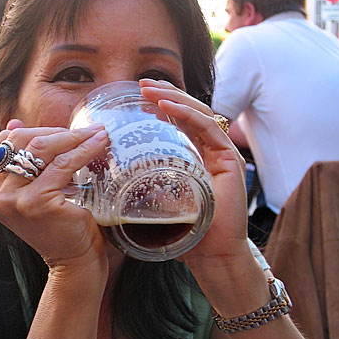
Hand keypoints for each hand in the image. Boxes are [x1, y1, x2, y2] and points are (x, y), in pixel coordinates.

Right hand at [0, 119, 109, 276]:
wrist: (73, 260)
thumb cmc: (59, 225)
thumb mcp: (34, 191)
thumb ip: (23, 163)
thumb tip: (14, 122)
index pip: (6, 143)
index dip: (36, 131)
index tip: (64, 132)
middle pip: (22, 141)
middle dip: (58, 131)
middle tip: (87, 129)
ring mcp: (13, 199)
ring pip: (42, 148)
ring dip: (74, 136)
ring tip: (98, 132)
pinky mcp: (37, 202)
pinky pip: (63, 164)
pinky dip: (84, 150)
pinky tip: (100, 143)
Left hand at [139, 79, 249, 272]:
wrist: (211, 254)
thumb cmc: (182, 231)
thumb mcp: (156, 201)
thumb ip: (143, 184)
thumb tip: (108, 176)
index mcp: (193, 156)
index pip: (178, 122)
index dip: (160, 104)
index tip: (138, 95)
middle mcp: (208, 150)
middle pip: (188, 112)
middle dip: (164, 94)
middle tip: (141, 84)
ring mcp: (220, 153)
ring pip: (198, 114)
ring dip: (173, 98)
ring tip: (150, 89)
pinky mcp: (229, 159)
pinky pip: (208, 128)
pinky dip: (188, 114)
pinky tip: (168, 106)